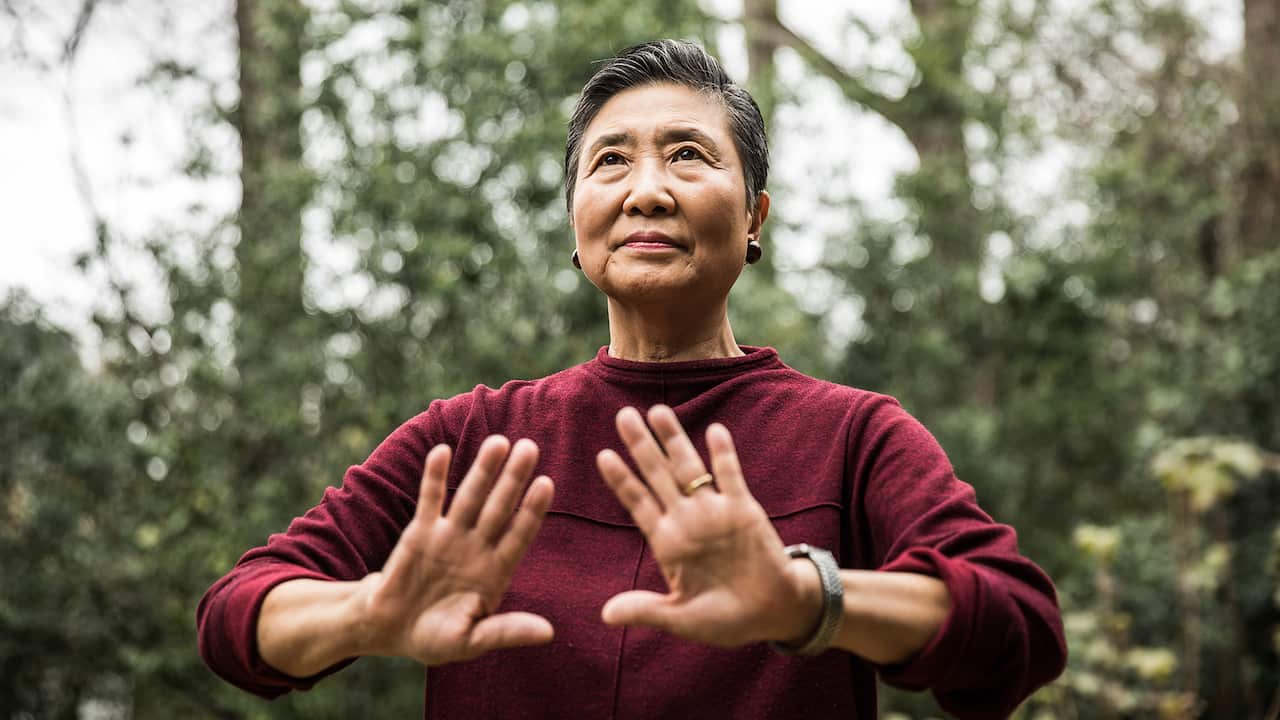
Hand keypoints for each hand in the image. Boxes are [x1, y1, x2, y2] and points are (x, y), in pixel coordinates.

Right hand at [353, 435, 554, 664]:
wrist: (390, 630)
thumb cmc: (435, 639)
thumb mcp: (472, 641)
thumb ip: (506, 631)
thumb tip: (549, 633)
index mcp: (495, 572)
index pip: (519, 535)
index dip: (532, 510)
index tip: (546, 483)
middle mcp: (476, 547)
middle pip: (499, 507)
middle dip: (514, 478)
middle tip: (530, 447)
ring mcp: (449, 535)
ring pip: (470, 496)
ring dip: (483, 469)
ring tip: (499, 441)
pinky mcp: (420, 531)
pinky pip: (428, 499)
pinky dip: (434, 476)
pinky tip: (443, 451)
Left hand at [596, 405, 821, 646]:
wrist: (772, 612)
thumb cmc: (726, 619)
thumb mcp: (682, 618)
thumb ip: (646, 610)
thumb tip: (605, 615)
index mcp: (668, 543)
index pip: (639, 503)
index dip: (622, 480)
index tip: (603, 455)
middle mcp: (688, 520)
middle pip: (658, 475)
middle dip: (641, 445)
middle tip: (623, 415)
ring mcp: (715, 512)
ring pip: (689, 468)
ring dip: (675, 440)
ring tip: (657, 411)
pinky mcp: (744, 510)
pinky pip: (731, 476)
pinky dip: (723, 454)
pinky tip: (714, 430)